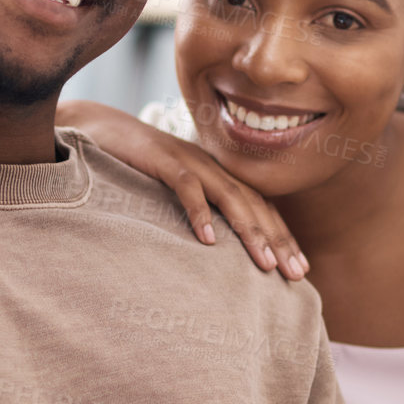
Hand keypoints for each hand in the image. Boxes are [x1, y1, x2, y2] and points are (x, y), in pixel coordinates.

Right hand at [56, 100, 307, 280]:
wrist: (102, 129)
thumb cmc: (139, 167)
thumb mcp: (176, 192)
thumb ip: (199, 211)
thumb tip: (217, 251)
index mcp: (219, 175)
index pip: (261, 207)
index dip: (283, 237)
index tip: (300, 271)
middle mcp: (213, 167)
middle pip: (255, 204)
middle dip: (279, 241)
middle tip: (296, 275)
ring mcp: (190, 161)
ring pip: (230, 197)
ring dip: (250, 231)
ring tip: (265, 264)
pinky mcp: (163, 160)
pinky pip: (187, 187)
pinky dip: (199, 212)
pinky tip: (208, 241)